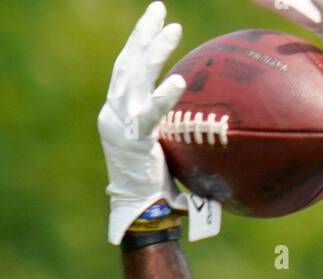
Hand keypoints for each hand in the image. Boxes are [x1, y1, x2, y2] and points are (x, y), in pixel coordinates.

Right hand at [98, 2, 219, 242]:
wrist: (144, 213)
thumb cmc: (160, 188)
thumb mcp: (168, 149)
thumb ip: (176, 128)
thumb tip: (208, 117)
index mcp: (118, 115)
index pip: (127, 71)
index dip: (140, 44)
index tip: (156, 23)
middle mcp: (113, 114)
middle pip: (127, 63)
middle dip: (143, 34)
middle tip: (159, 9)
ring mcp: (119, 125)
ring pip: (134, 77)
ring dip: (154, 51)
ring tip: (173, 29)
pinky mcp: (131, 141)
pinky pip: (149, 115)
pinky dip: (164, 97)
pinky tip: (180, 82)